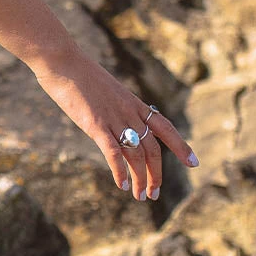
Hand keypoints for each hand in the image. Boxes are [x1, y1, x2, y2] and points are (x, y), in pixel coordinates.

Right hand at [29, 47, 198, 200]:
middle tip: (154, 193)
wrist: (61, 59)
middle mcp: (129, 112)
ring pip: (136, 155)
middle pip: (152, 149)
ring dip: (140, 179)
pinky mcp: (95, 124)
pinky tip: (122, 185)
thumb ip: (112, 105)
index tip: (194, 164)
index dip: (181, 146)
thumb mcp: (103, 88)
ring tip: (140, 196)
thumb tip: (112, 117)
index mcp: (132, 102)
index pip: (165, 127)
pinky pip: (114, 152)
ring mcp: (113, 118)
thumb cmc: (76, 72)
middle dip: (156, 174)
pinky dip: (120, 171)